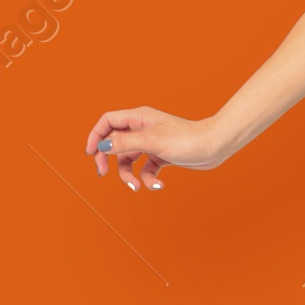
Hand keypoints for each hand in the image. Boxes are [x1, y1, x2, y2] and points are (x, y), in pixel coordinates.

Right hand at [84, 107, 225, 190]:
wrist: (214, 147)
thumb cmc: (186, 139)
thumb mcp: (151, 142)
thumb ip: (125, 144)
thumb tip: (102, 145)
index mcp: (138, 118)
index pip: (108, 121)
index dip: (95, 135)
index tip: (90, 153)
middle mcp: (143, 128)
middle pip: (114, 142)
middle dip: (107, 159)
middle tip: (102, 173)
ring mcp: (152, 143)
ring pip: (129, 159)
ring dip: (128, 174)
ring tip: (136, 186)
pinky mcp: (161, 156)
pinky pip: (146, 169)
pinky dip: (148, 178)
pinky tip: (158, 185)